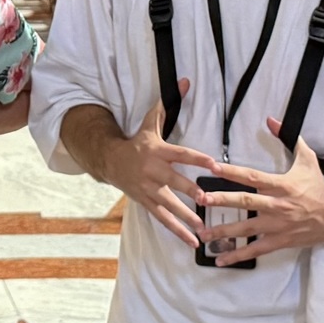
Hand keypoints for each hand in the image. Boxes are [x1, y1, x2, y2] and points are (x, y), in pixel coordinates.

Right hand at [98, 79, 218, 247]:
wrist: (110, 161)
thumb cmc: (137, 143)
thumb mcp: (150, 123)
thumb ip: (168, 104)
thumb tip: (185, 81)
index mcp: (158, 152)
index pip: (181, 154)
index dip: (197, 158)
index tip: (214, 164)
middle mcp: (153, 172)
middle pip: (174, 182)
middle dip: (189, 191)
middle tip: (206, 199)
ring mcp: (149, 190)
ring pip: (169, 205)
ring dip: (186, 217)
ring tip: (203, 228)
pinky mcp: (146, 203)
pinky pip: (163, 219)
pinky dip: (178, 231)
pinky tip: (192, 241)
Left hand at [198, 117, 323, 262]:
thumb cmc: (318, 186)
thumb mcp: (307, 158)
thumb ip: (288, 137)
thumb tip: (271, 119)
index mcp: (281, 184)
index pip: (252, 176)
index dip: (232, 171)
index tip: (213, 167)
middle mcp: (277, 205)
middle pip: (245, 202)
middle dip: (222, 201)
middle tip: (202, 199)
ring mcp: (277, 225)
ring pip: (246, 229)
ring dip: (223, 231)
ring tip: (203, 233)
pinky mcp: (279, 241)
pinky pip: (255, 249)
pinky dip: (237, 255)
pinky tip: (221, 259)